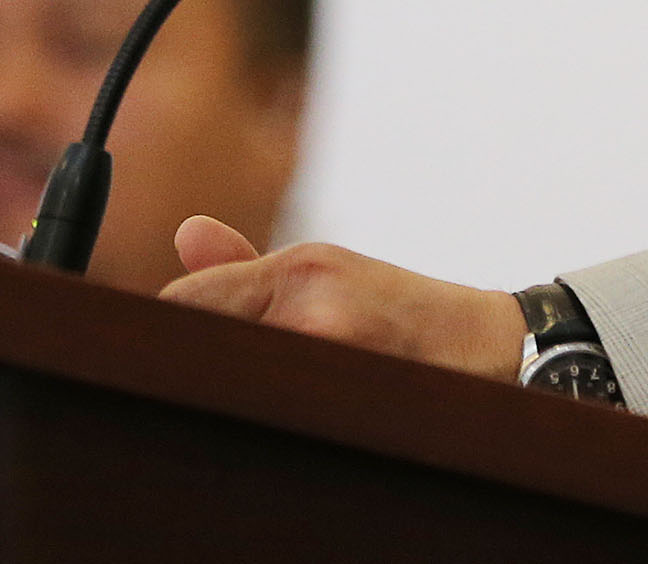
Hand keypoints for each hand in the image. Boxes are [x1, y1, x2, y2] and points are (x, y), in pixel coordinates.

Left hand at [160, 216, 521, 378]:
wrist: (488, 350)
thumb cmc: (404, 313)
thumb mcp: (331, 272)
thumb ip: (247, 266)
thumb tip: (186, 235)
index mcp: (299, 268)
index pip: (184, 302)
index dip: (162, 329)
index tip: (159, 347)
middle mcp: (308, 303)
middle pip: (196, 344)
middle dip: (192, 363)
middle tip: (202, 378)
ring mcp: (325, 352)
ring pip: (229, 379)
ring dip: (228, 388)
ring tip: (256, 392)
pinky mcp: (342, 396)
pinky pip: (268, 411)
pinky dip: (264, 412)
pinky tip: (284, 412)